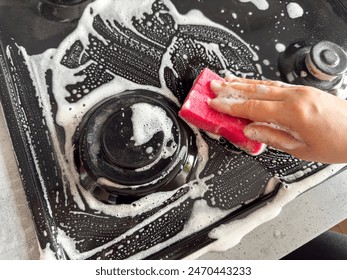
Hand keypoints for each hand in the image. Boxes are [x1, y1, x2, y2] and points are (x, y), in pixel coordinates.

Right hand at [209, 76, 346, 162]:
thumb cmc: (337, 143)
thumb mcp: (300, 149)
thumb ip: (271, 138)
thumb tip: (249, 131)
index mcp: (293, 113)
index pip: (252, 107)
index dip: (230, 106)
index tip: (215, 103)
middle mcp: (296, 97)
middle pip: (255, 90)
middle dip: (231, 88)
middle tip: (213, 85)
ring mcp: (300, 90)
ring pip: (264, 84)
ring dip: (243, 83)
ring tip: (226, 81)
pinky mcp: (304, 90)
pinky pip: (275, 84)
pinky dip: (259, 83)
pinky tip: (250, 84)